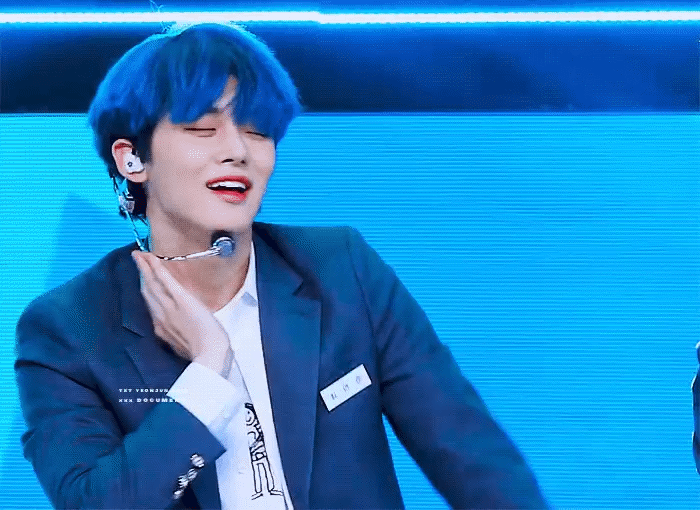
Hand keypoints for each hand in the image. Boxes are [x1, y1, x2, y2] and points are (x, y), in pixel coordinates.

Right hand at [132, 251, 233, 377]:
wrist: (210, 354)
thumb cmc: (204, 352)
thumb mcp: (185, 346)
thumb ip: (178, 336)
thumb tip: (179, 330)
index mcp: (162, 328)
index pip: (151, 305)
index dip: (146, 291)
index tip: (143, 281)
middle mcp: (161, 316)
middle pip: (147, 292)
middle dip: (141, 275)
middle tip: (136, 260)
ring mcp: (169, 308)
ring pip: (152, 284)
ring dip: (145, 267)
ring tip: (139, 255)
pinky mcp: (181, 300)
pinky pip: (166, 281)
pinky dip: (157, 268)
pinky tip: (152, 258)